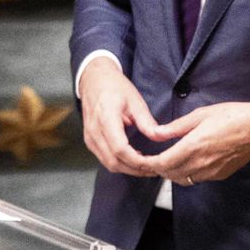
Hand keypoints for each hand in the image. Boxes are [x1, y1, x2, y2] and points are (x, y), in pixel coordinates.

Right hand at [78, 57, 160, 176]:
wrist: (94, 79)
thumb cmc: (114, 86)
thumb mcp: (135, 100)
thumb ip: (146, 121)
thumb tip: (160, 138)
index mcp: (106, 117)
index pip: (120, 149)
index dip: (137, 161)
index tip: (153, 164)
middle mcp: (94, 130)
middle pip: (114, 161)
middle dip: (135, 169)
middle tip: (154, 169)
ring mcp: (89, 137)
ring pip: (108, 163)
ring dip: (128, 169)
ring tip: (146, 167)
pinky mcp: (89, 141)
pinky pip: (104, 159)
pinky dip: (119, 164)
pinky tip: (133, 160)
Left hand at [141, 100, 249, 183]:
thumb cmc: (233, 116)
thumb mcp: (201, 114)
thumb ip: (176, 127)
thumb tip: (157, 133)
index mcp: (194, 146)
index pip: (163, 163)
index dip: (149, 164)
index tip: (142, 159)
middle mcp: (201, 163)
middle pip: (170, 175)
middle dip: (158, 169)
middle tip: (151, 159)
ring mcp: (211, 172)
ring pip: (182, 179)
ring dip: (171, 173)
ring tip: (166, 160)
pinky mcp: (220, 175)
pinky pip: (196, 179)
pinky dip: (186, 174)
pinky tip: (186, 162)